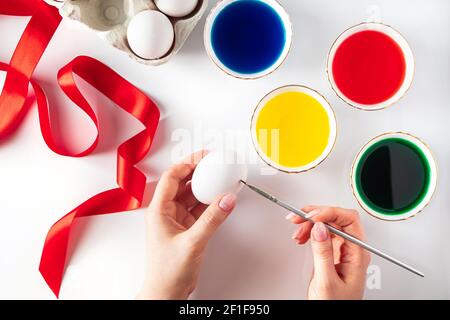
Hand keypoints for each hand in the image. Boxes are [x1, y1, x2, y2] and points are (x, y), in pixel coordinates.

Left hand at [138, 151, 236, 299]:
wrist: (167, 293)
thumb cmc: (166, 272)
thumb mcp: (192, 242)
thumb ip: (212, 219)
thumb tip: (226, 199)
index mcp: (159, 210)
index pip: (171, 177)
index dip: (187, 164)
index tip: (203, 157)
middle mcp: (167, 212)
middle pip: (182, 183)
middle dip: (198, 171)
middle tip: (213, 162)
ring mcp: (178, 220)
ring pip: (192, 195)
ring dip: (206, 187)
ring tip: (220, 177)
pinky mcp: (188, 228)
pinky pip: (200, 209)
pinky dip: (210, 202)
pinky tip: (221, 198)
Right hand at [287, 206, 370, 299]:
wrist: (331, 317)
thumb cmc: (335, 306)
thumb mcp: (327, 280)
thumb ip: (323, 253)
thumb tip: (320, 228)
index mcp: (357, 254)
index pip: (349, 220)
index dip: (329, 213)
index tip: (311, 216)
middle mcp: (352, 250)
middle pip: (337, 218)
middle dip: (315, 215)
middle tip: (298, 219)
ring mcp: (342, 251)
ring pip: (328, 224)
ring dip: (310, 223)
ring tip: (297, 230)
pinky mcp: (332, 253)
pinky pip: (322, 234)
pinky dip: (310, 231)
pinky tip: (302, 236)